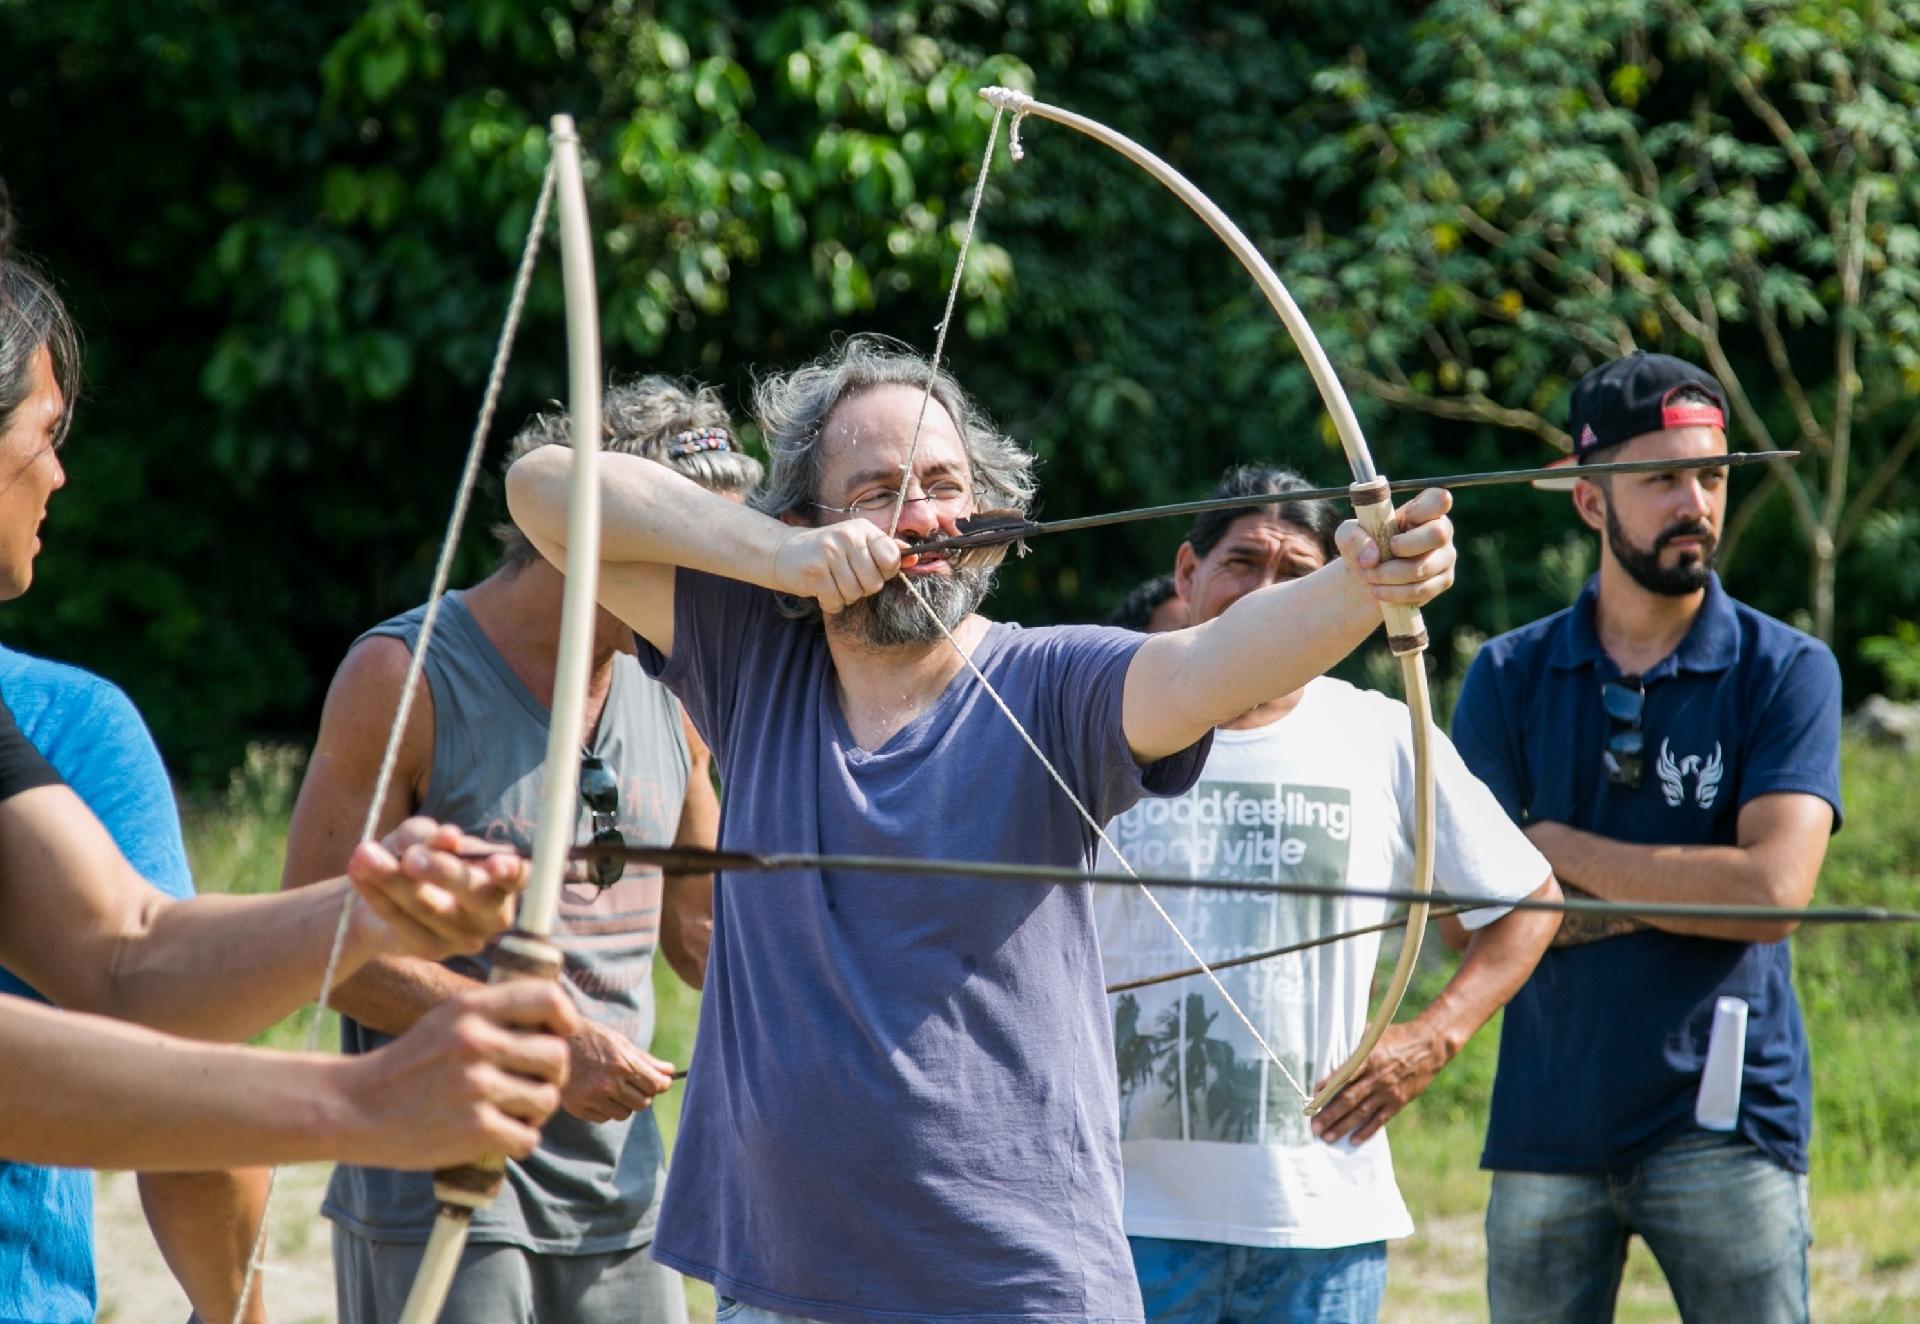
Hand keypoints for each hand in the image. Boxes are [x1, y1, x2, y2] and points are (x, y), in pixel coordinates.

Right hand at [341, 981, 577, 1169]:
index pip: (547, 998)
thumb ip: (493, 1014)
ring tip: (511, 1111)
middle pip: (557, 1054)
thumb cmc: (409, 1065)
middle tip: (531, 1085)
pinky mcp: (475, 1129)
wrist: (354, 1109)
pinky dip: (518, 1141)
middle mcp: (476, 1042)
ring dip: (536, 1111)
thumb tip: (555, 1016)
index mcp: (470, 1009)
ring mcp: (476, 1087)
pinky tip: (497, 1136)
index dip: (565, 1017)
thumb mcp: (445, 1020)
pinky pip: (528, 1137)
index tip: (561, 1033)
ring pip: (547, 1098)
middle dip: (552, 1074)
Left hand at [348, 818, 526, 957]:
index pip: (520, 876)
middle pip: (477, 896)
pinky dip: (376, 893)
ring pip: (431, 907)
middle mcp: (493, 912)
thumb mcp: (419, 837)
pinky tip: (357, 872)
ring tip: (364, 853)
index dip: (512, 871)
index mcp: (503, 879)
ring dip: (394, 878)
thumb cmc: (414, 854)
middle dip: (444, 873)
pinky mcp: (432, 949)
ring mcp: (465, 936)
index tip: (495, 864)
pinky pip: (402, 920)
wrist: (382, 890)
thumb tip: (448, 838)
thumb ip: (429, 835)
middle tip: (411, 856)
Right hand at [561, 1018, 674, 1122]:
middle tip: (635, 1084)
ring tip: (614, 1088)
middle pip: (643, 1103)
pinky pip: (604, 1118)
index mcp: (622, 1064)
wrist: (553, 1042)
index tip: (660, 1082)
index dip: (661, 1084)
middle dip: (644, 1095)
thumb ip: (646, 1060)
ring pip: (624, 1114)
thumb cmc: (591, 1038)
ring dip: (625, 1104)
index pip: (656, 1086)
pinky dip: (606, 1109)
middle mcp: (608, 1084)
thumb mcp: (620, 1042)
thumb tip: (670, 1072)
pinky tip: (598, 1094)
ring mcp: (592, 1098)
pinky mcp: (578, 1108)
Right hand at [772, 521, 907, 612]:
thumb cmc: (827, 552)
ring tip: (833, 583)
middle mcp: (847, 537)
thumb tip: (915, 558)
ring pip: (855, 594)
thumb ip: (886, 550)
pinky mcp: (815, 570)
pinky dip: (830, 602)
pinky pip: (836, 600)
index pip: (892, 559)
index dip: (886, 572)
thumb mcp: (857, 544)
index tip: (873, 571)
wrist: (785, 552)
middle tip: (847, 578)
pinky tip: (822, 589)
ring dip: (845, 596)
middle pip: (874, 582)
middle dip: (863, 588)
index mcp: (863, 529)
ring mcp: (830, 553)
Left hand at [1310, 1020, 1449, 1144]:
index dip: (1326, 1088)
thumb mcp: (1373, 1033)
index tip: (1312, 1097)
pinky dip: (1366, 1131)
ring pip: (1361, 1113)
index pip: (1343, 1076)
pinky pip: (1380, 1120)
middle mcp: (1377, 1077)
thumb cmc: (1397, 1036)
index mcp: (1368, 1057)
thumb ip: (1353, 1044)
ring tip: (1327, 1138)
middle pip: (1348, 1099)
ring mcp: (1388, 1092)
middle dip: (1329, 1114)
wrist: (1430, 1047)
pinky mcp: (1398, 1102)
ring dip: (1342, 1126)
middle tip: (1314, 1126)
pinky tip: (1353, 1141)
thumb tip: (1330, 1051)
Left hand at [1334, 486, 1454, 608]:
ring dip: (1389, 575)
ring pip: (1424, 567)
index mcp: (1423, 509)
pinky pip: (1422, 590)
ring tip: (1369, 577)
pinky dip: (1395, 593)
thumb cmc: (1364, 546)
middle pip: (1438, 534)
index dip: (1424, 509)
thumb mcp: (1348, 535)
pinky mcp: (1443, 581)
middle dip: (1404, 546)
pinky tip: (1378, 591)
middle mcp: (1441, 529)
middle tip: (1379, 554)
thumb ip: (1352, 536)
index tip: (1405, 518)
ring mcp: (1445, 556)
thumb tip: (1371, 558)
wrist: (1368, 578)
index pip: (1440, 499)